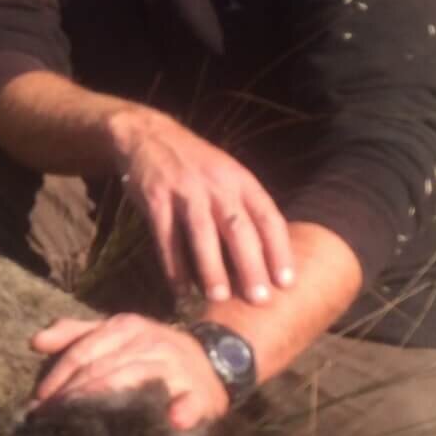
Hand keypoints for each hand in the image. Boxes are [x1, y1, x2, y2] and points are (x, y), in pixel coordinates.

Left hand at [29, 315, 228, 430]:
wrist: (211, 359)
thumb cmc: (152, 350)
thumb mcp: (115, 333)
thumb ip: (75, 334)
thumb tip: (35, 342)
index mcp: (125, 327)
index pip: (82, 353)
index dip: (57, 379)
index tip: (38, 404)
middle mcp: (148, 343)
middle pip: (100, 370)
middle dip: (71, 397)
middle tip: (49, 423)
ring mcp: (174, 367)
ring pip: (133, 382)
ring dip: (105, 404)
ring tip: (80, 426)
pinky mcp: (199, 392)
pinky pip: (188, 402)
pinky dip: (182, 410)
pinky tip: (172, 420)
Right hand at [109, 108, 294, 303]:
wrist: (148, 136)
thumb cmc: (196, 165)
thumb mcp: (228, 176)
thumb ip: (245, 208)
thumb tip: (265, 256)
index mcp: (241, 181)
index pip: (267, 217)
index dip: (279, 250)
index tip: (286, 282)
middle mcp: (217, 185)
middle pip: (238, 228)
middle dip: (250, 265)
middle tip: (258, 299)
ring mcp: (185, 191)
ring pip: (202, 234)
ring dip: (211, 268)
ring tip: (219, 297)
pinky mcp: (155, 199)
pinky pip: (166, 237)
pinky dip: (173, 265)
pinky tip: (180, 289)